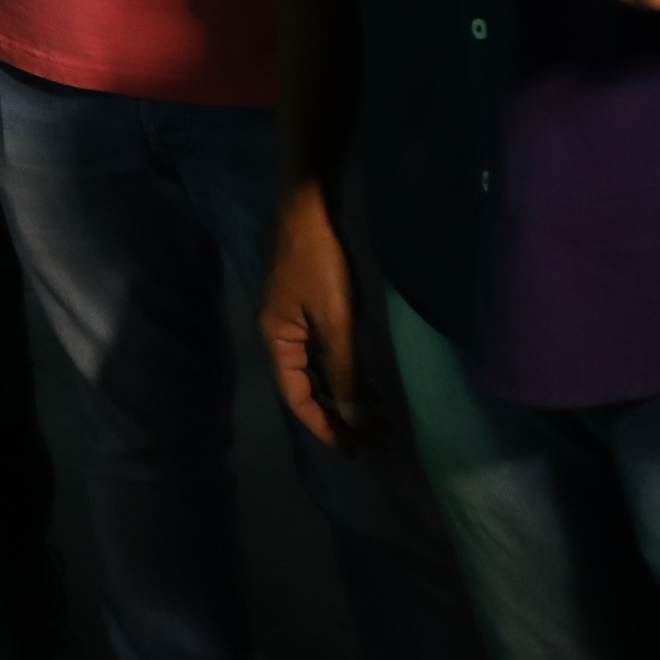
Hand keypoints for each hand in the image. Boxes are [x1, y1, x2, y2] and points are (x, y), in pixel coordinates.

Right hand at [259, 184, 380, 451]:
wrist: (310, 209)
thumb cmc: (320, 266)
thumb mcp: (336, 323)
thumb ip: (344, 373)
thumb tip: (356, 420)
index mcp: (278, 343)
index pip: (298, 399)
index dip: (325, 427)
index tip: (356, 449)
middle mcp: (282, 337)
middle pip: (310, 390)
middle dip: (343, 417)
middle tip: (378, 441)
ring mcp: (295, 322)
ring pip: (321, 372)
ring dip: (348, 396)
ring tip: (381, 419)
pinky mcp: (310, 309)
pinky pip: (327, 354)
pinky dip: (346, 373)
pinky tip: (369, 383)